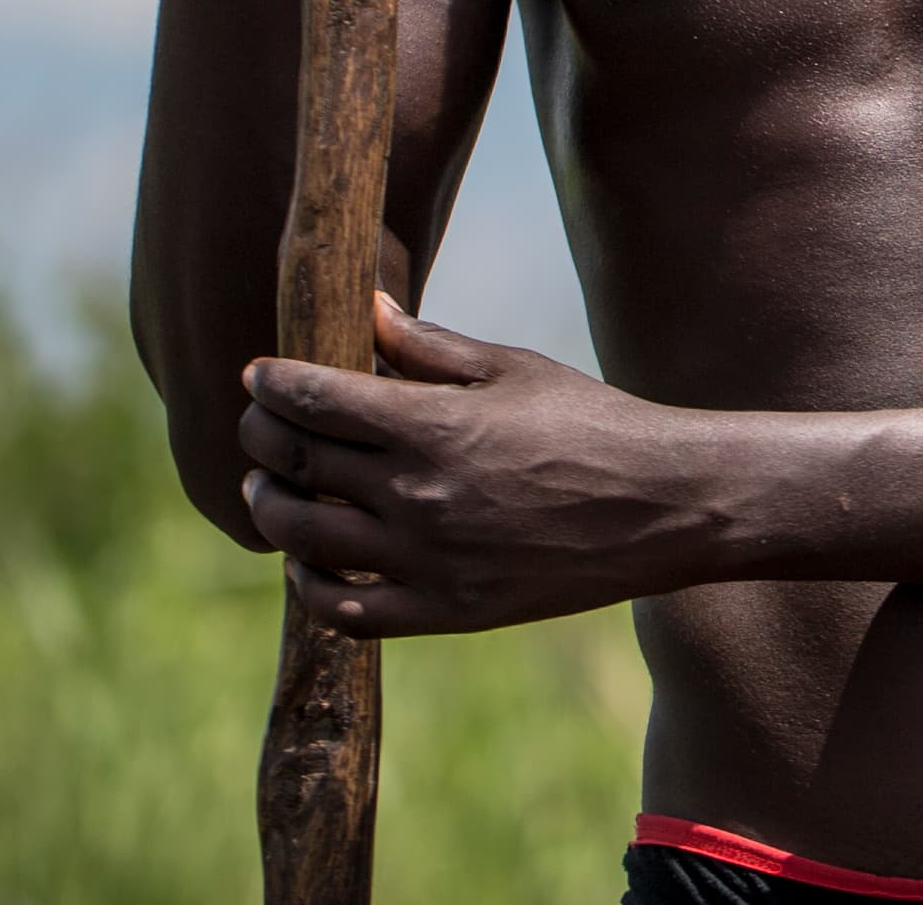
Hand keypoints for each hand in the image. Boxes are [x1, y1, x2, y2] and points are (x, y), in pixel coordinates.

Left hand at [238, 297, 706, 636]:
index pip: (313, 399)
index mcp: (432, 424)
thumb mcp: (514, 368)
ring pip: (302, 537)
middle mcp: (416, 493)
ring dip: (268, 505)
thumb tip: (364, 311)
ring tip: (267, 485)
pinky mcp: (444, 612)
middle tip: (258, 422)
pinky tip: (308, 559)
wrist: (663, 506)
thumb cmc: (593, 423)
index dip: (271, 382)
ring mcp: (426, 559)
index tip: (259, 374)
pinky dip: (308, 584)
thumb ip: (429, 345)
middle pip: (294, 462)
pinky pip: (344, 609)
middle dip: (261, 435)